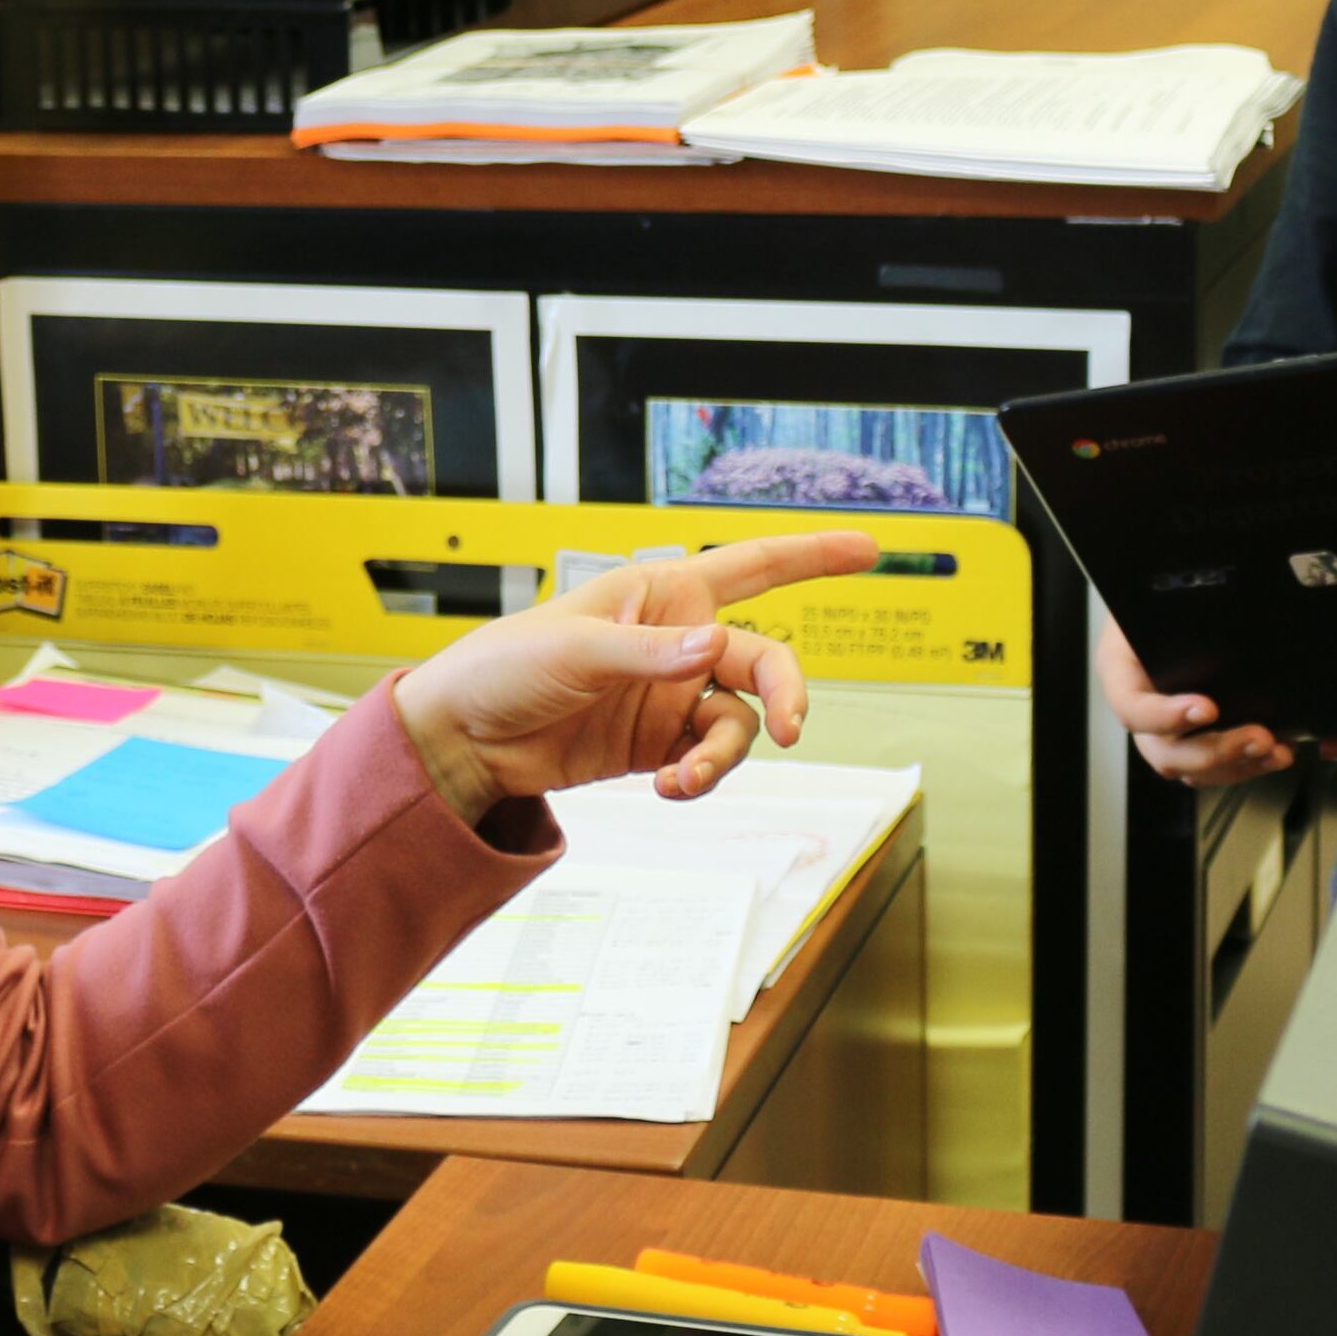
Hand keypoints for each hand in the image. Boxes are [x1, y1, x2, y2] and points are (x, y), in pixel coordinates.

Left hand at [391, 529, 880, 813]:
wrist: (467, 739)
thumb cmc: (505, 667)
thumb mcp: (574, 649)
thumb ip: (649, 653)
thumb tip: (714, 650)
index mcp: (664, 592)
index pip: (753, 565)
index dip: (812, 554)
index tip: (869, 547)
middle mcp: (681, 642)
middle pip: (768, 661)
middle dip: (789, 694)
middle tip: (793, 729)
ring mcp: (673, 697)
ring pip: (742, 723)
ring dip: (725, 756)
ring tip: (684, 779)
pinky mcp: (659, 746)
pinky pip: (708, 760)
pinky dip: (700, 778)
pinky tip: (670, 788)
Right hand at [1096, 608, 1336, 789]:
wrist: (1172, 600)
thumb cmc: (1165, 594)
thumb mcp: (1164, 595)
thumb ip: (1182, 611)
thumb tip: (1219, 615)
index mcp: (1121, 671)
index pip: (1132, 707)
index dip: (1166, 716)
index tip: (1208, 709)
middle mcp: (1141, 706)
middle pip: (1165, 751)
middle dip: (1216, 751)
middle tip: (1258, 737)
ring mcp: (1168, 728)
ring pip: (1193, 768)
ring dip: (1237, 764)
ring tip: (1275, 749)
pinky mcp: (1197, 736)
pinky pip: (1215, 766)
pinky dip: (1248, 764)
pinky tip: (1278, 752)